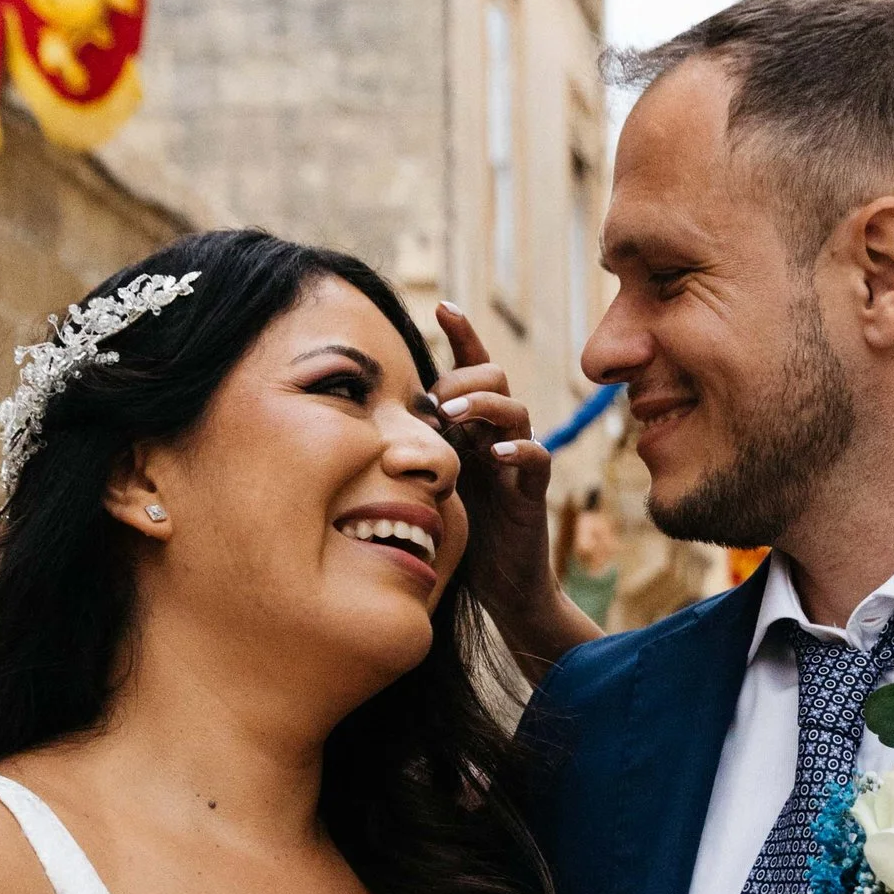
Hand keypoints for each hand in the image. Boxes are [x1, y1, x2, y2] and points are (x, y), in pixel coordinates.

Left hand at [432, 305, 593, 676]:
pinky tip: (495, 454)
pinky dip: (519, 451)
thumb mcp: (424, 481)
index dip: (462, 335)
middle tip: (436, 401)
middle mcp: (495, 438)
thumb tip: (356, 417)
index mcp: (469, 428)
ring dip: (484, 405)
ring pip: (516, 410)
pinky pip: (537, 460)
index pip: (470, 369)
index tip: (442, 305)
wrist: (498, 588)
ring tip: (454, 415)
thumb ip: (409, 447)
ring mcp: (516, 465)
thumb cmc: (457, 535)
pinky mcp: (531, 496)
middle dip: (465, 378)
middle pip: (495, 378)